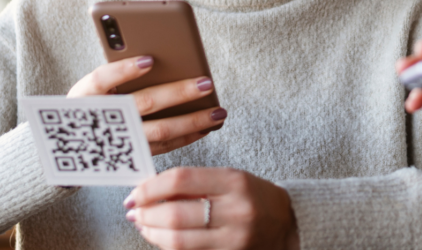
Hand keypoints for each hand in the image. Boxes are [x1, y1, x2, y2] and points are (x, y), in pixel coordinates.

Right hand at [68, 56, 225, 155]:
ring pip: (160, 131)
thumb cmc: (90, 104)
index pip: (101, 79)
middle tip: (207, 83)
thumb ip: (119, 72)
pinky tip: (206, 126)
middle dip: (178, 93)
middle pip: (143, 104)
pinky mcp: (131, 158)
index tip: (149, 59)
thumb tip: (157, 56)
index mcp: (84, 95)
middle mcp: (101, 119)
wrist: (71, 149)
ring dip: (192, 120)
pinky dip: (187, 137)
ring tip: (218, 111)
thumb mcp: (94, 86)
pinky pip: (164, 147)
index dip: (124, 70)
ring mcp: (118, 141)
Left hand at [124, 167, 298, 249]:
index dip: (151, 187)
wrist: (287, 223)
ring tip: (142, 225)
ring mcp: (233, 238)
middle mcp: (236, 210)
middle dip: (146, 213)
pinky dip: (167, 246)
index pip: (181, 179)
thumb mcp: (230, 180)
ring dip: (151, 233)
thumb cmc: (253, 196)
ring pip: (177, 241)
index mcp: (234, 181)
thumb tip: (150, 189)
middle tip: (133, 210)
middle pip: (175, 214)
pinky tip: (160, 238)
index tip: (136, 192)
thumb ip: (194, 183)